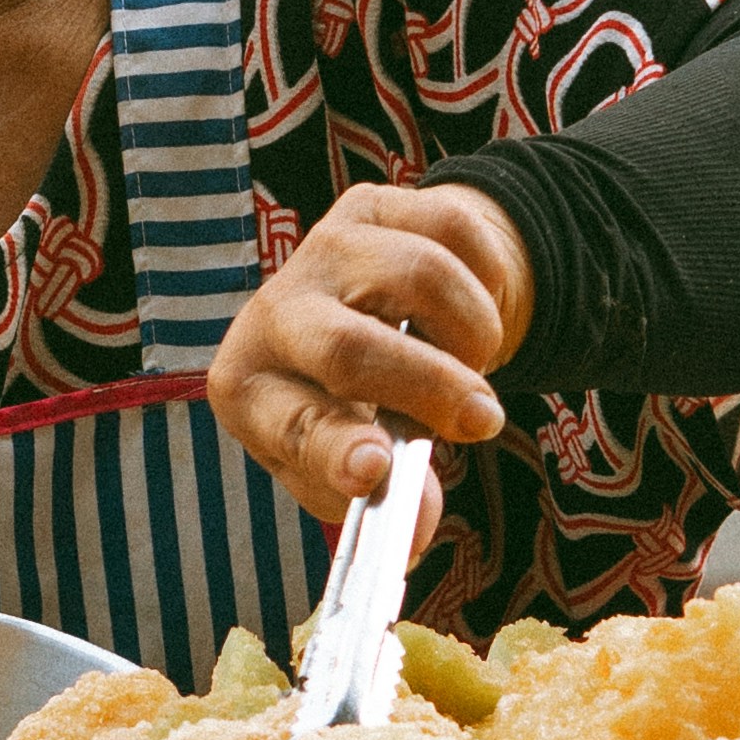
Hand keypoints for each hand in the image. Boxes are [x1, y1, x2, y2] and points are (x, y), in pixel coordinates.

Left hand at [207, 186, 531, 543]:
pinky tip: (472, 309)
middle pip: (348, 347)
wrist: (377, 320)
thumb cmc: (356, 411)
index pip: (291, 424)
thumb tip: (414, 533)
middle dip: (430, 388)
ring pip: (420, 277)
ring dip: (473, 333)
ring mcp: (321, 250)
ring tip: (473, 365)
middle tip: (482, 421)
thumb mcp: (358, 468)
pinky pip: (455, 230)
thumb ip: (387, 502)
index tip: (376, 469)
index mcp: (250, 392)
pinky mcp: (369, 206)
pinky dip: (488, 280)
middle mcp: (272, 314)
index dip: (334, 449)